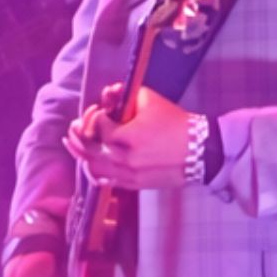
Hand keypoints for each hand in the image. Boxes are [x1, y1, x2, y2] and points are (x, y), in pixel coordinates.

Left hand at [65, 83, 194, 190]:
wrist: (200, 150)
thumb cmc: (176, 122)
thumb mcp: (150, 100)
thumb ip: (125, 94)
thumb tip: (108, 91)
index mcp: (127, 136)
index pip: (95, 125)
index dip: (94, 115)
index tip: (101, 110)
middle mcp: (124, 158)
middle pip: (88, 148)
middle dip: (81, 133)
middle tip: (77, 126)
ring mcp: (128, 174)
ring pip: (92, 167)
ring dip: (84, 154)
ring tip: (81, 143)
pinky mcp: (134, 184)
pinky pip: (105, 181)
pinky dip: (96, 170)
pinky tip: (91, 161)